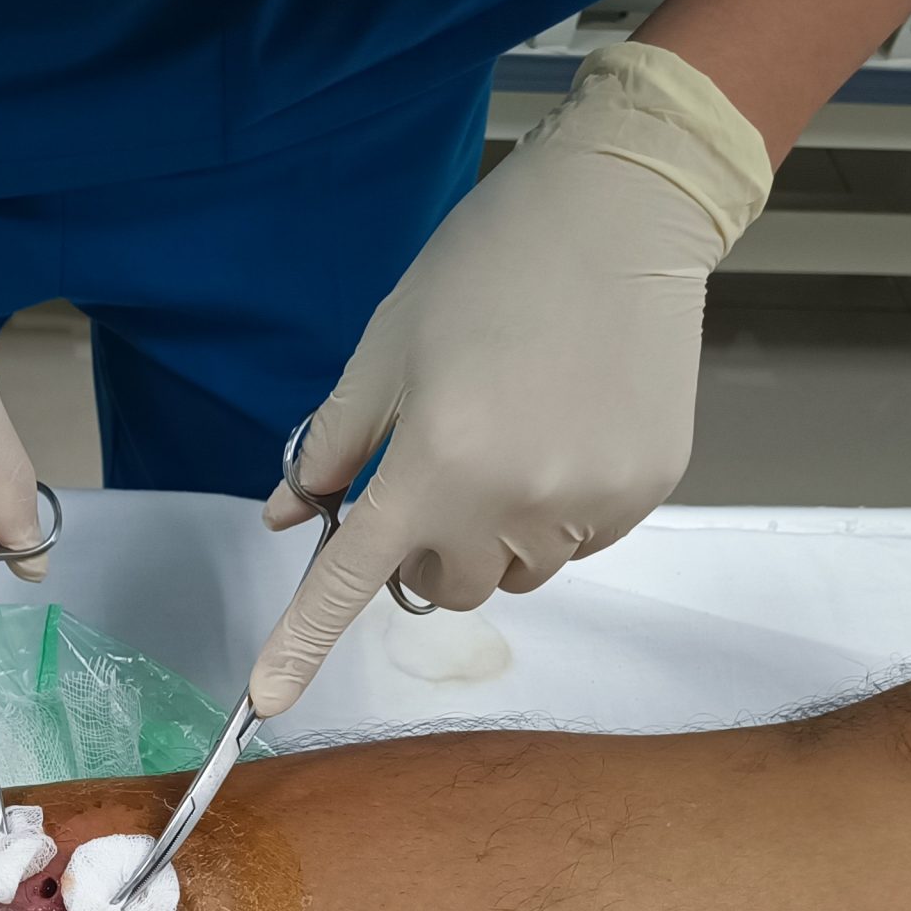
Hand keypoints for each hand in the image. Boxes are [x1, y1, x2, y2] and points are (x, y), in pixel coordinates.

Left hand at [249, 44, 772, 718]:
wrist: (625, 210)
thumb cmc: (487, 266)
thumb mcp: (386, 348)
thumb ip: (335, 444)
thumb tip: (289, 514)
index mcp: (433, 466)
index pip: (351, 581)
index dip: (302, 644)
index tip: (266, 700)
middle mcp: (510, 502)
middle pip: (446, 589)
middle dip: (426, 552)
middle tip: (434, 473)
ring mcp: (586, 503)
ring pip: (514, 573)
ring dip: (493, 537)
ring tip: (508, 443)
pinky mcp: (645, 491)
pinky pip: (578, 542)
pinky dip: (558, 512)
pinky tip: (565, 431)